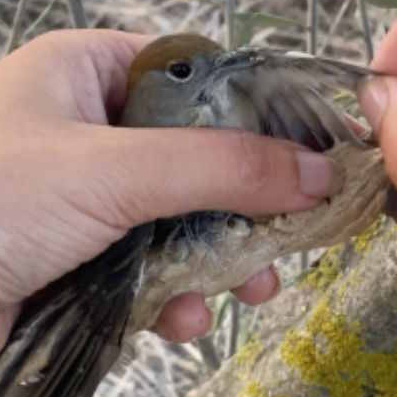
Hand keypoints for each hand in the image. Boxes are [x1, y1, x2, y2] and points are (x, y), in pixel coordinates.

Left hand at [0, 29, 345, 346]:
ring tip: (248, 292)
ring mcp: (80, 201)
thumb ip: (223, 168)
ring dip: (218, 262)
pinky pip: (149, 269)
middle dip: (246, 207)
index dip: (257, 110)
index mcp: (83, 74)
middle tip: (291, 237)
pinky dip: (172, 298)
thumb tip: (321, 171)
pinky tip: (175, 322)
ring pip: (182, 220)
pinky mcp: (75, 262)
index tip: (311, 150)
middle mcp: (85, 130)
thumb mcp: (112, 172)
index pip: (196, 73)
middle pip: (201, 157)